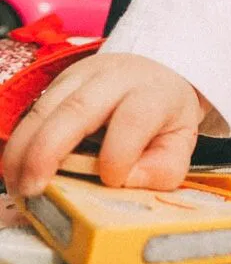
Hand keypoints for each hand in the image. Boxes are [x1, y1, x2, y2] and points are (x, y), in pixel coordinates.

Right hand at [1, 53, 207, 197]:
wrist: (154, 74)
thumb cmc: (163, 115)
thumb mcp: (180, 141)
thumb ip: (164, 168)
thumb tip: (125, 182)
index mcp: (153, 92)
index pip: (134, 119)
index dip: (119, 154)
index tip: (110, 181)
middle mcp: (115, 78)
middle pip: (78, 108)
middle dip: (49, 151)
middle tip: (34, 189)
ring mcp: (82, 76)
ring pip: (45, 107)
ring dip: (24, 149)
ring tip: (19, 185)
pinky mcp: (58, 82)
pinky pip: (32, 111)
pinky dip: (20, 143)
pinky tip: (17, 170)